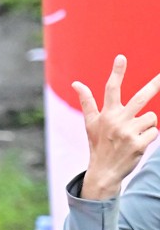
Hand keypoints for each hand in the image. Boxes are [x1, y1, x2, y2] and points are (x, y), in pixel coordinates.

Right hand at [73, 54, 159, 199]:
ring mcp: (128, 133)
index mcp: (106, 114)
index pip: (111, 89)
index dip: (117, 72)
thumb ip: (87, 102)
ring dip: (147, 124)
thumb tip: (76, 83)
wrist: (104, 172)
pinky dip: (149, 137)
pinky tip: (138, 144)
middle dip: (155, 85)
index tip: (121, 57)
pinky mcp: (139, 144)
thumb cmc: (98, 144)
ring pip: (151, 117)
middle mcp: (117, 121)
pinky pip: (154, 132)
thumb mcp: (90, 123)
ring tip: (135, 134)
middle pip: (140, 98)